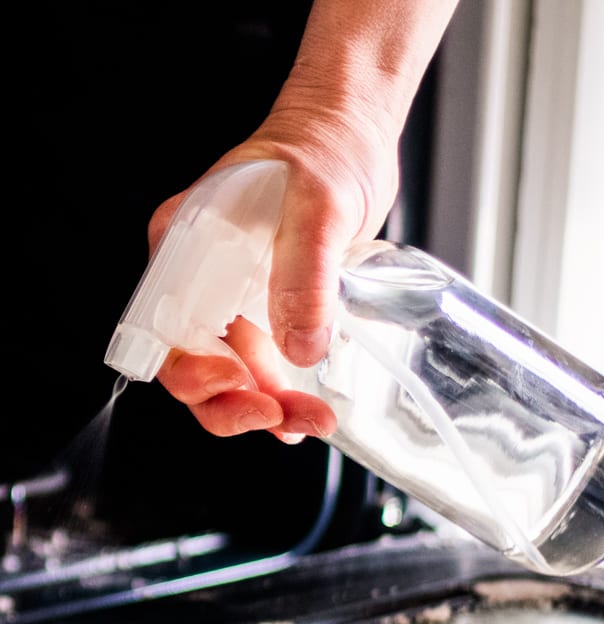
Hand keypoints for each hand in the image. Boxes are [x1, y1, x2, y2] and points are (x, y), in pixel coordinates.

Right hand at [148, 109, 396, 441]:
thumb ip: (303, 275)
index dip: (190, 370)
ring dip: (265, 406)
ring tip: (310, 420)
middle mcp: (200, 278)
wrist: (355, 139)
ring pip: (231, 374)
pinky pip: (263, 365)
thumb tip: (299, 349)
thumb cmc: (324, 151)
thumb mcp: (316, 207)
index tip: (233, 384)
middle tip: (278, 418)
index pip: (165, 328)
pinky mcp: (267, 309)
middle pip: (192, 363)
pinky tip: (303, 411)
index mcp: (184, 248)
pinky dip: (280, 394)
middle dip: (230, 403)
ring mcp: (233, 297)